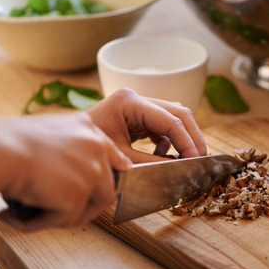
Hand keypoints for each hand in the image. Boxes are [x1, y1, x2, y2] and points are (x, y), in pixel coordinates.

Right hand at [0, 112, 130, 231]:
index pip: (113, 157)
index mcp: (86, 128)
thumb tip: (64, 182)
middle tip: (52, 214)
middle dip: (81, 207)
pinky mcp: (77, 196)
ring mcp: (90, 172)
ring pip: (87, 209)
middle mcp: (95, 148)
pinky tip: (12, 217)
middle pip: (105, 189)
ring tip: (31, 217)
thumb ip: (62, 152)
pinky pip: (62, 220)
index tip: (97, 190)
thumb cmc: (4, 142)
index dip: (107, 177)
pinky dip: (37, 224)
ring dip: (62, 217)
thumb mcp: (43, 136)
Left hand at [86, 88, 206, 162]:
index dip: (187, 141)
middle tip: (201, 160)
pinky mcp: (136, 116)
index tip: (197, 161)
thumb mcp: (122, 160)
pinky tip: (163, 156)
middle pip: (178, 113)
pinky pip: (162, 125)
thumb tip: (182, 169)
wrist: (67, 152)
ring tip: (187, 160)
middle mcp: (134, 98)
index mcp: (128, 102)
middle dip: (192, 137)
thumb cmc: (88, 153)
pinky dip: (169, 141)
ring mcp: (136, 105)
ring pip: (173, 117)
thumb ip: (153, 163)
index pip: (170, 120)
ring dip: (183, 138)